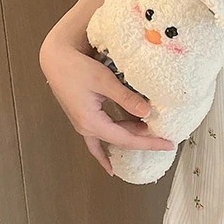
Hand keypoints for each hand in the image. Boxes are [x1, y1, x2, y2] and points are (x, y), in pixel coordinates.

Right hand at [39, 33, 175, 175]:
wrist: (55, 60)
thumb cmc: (77, 68)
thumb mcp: (104, 81)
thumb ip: (126, 98)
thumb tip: (148, 112)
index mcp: (92, 122)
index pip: (127, 139)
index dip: (149, 143)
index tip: (168, 144)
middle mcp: (86, 128)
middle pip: (121, 140)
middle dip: (143, 141)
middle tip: (164, 139)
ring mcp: (84, 124)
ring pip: (112, 137)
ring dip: (130, 137)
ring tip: (151, 136)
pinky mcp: (84, 117)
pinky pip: (97, 140)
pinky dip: (105, 151)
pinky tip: (111, 163)